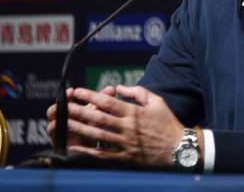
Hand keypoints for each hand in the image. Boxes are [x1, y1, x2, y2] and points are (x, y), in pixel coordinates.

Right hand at [46, 86, 116, 147]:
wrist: (92, 150)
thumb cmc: (94, 128)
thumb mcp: (98, 113)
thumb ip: (103, 101)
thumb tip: (111, 88)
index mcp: (71, 110)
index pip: (66, 99)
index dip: (67, 95)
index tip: (72, 91)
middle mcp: (62, 119)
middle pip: (55, 109)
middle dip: (59, 105)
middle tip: (65, 103)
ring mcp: (58, 130)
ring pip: (52, 122)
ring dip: (57, 117)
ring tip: (62, 114)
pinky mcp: (58, 141)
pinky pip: (53, 135)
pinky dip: (55, 129)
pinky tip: (59, 126)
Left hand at [64, 86, 199, 169]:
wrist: (180, 148)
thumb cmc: (168, 123)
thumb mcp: (156, 101)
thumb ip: (137, 92)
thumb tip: (119, 87)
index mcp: (134, 112)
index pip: (108, 102)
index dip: (91, 96)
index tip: (77, 92)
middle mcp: (128, 127)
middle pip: (99, 117)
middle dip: (79, 111)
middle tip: (63, 107)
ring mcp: (126, 143)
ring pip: (98, 135)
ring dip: (79, 129)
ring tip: (64, 124)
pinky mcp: (126, 157)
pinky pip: (104, 154)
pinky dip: (89, 152)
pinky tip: (76, 148)